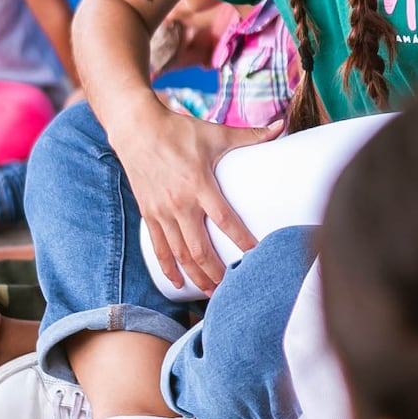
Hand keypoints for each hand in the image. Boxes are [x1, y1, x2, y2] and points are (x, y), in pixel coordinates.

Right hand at [109, 102, 284, 296]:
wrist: (136, 129)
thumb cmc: (178, 130)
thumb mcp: (215, 133)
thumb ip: (249, 135)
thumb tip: (282, 125)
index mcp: (199, 185)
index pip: (225, 220)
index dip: (242, 241)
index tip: (257, 255)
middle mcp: (179, 204)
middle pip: (200, 250)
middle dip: (218, 273)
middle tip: (233, 289)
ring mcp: (162, 212)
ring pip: (180, 255)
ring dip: (196, 277)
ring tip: (211, 293)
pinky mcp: (149, 214)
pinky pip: (159, 248)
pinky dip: (169, 268)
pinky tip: (178, 282)